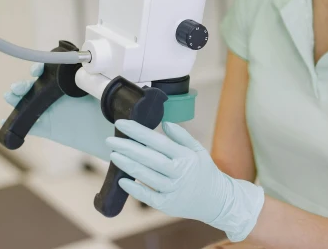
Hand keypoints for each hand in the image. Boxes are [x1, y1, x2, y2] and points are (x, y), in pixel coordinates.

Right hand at [3, 63, 113, 160]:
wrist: (112, 131)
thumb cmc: (108, 106)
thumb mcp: (101, 89)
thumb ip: (91, 80)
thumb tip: (84, 69)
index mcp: (67, 83)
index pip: (48, 72)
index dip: (39, 68)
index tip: (38, 70)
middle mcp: (57, 95)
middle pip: (33, 86)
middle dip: (23, 84)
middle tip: (19, 87)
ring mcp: (51, 111)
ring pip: (27, 102)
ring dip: (16, 97)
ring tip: (11, 95)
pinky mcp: (49, 128)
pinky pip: (30, 125)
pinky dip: (16, 122)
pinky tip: (4, 121)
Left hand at [107, 120, 264, 242]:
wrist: (217, 201)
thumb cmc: (204, 172)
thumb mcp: (198, 150)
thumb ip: (182, 135)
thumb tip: (166, 122)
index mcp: (185, 156)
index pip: (157, 140)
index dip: (138, 132)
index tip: (122, 123)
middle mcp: (178, 172)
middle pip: (148, 157)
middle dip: (127, 147)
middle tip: (110, 139)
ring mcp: (172, 189)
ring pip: (145, 175)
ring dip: (127, 164)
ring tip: (113, 154)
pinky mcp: (167, 205)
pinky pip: (147, 196)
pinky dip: (134, 189)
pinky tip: (122, 181)